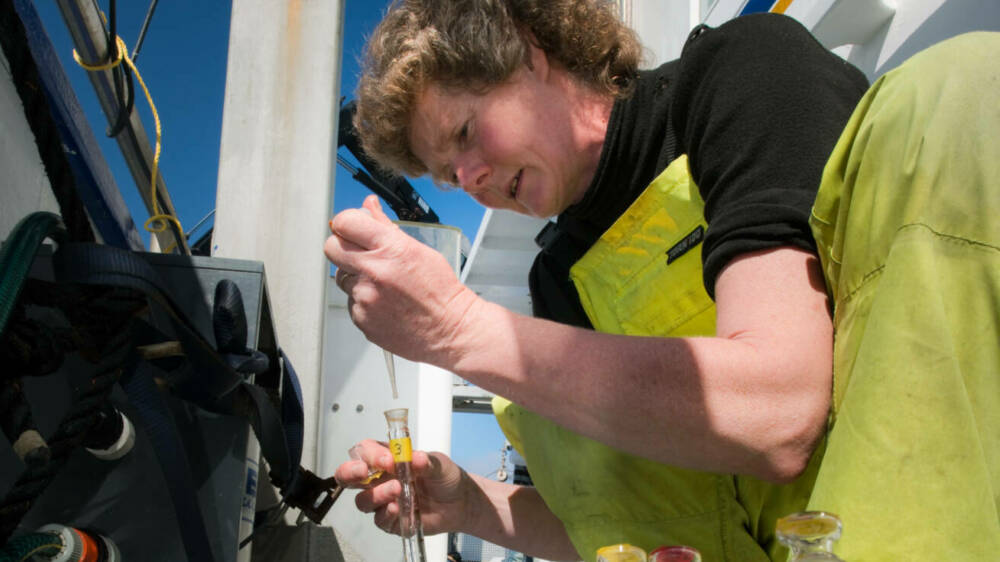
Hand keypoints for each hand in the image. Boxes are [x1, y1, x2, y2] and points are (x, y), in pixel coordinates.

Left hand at [324, 195, 480, 365]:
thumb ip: (386, 226)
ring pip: (341, 277)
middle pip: (331, 247)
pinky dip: (363, 301)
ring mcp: (365, 297)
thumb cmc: (440, 291)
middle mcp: (374, 271)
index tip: (351, 228)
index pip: (345, 222)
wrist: (450, 330)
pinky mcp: (361, 318)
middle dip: (343, 247)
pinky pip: (351, 302)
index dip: (346, 223)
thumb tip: (369, 205)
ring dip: (355, 277)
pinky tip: (385, 303)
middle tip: (360, 255)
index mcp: (390, 248)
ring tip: (382, 285)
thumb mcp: (417, 250)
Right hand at [336, 439, 470, 535]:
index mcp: (387, 459)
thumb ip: (426, 461)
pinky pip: (379, 519)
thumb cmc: (445, 477)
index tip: (387, 460)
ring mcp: (383, 500)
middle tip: (362, 472)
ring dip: (376, 494)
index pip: (365, 452)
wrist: (460, 502)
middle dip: (349, 472)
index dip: (371, 455)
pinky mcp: (390, 519)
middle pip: (349, 476)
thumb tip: (415, 458)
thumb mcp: (439, 463)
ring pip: (362, 500)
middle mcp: (379, 479)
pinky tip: (398, 508)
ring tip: (397, 489)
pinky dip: (386, 513)